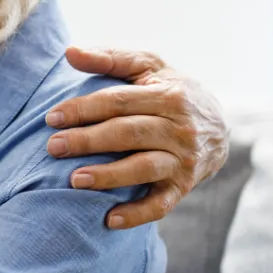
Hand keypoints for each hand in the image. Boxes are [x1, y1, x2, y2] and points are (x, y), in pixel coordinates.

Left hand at [49, 47, 228, 230]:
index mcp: (168, 96)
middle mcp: (179, 128)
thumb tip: (69, 52)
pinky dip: (137, 214)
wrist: (220, 127)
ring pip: (143, 168)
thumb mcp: (149, 67)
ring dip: (109, 176)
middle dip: (88, 141)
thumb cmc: (172, 91)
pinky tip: (109, 220)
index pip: (119, 102)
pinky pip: (161, 204)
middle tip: (53, 148)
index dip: (84, 109)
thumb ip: (110, 58)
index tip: (52, 118)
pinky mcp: (183, 186)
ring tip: (74, 180)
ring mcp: (183, 160)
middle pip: (128, 133)